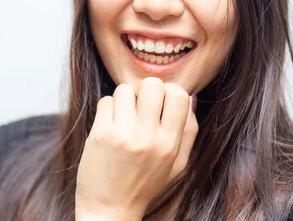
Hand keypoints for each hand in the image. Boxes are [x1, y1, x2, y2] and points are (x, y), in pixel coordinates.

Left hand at [75, 77, 198, 219]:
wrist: (109, 210)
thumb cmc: (144, 186)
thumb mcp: (177, 165)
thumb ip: (189, 132)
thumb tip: (192, 96)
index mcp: (170, 144)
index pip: (179, 95)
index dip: (169, 91)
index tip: (160, 101)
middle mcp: (148, 138)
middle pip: (152, 84)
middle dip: (145, 89)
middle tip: (140, 104)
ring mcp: (122, 135)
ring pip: (125, 89)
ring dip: (124, 98)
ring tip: (124, 116)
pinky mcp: (100, 134)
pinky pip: (106, 100)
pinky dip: (108, 108)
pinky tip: (110, 124)